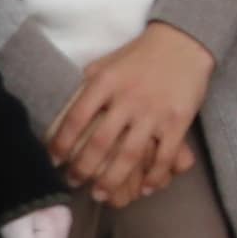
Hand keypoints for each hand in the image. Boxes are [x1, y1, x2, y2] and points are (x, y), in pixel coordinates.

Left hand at [47, 23, 216, 208]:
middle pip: (100, 143)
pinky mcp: (177, 122)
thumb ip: (86, 87)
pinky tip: (145, 188)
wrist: (183, 43)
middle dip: (83, 169)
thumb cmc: (139, 56)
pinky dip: (154, 177)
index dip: (61, 144)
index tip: (53, 161)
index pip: (75, 119)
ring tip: (101, 194)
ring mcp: (154, 112)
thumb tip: (62, 114)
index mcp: (104, 82)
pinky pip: (163, 157)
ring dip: (112, 180)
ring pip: (129, 156)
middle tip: (74, 182)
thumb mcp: (105, 64)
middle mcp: (127, 99)